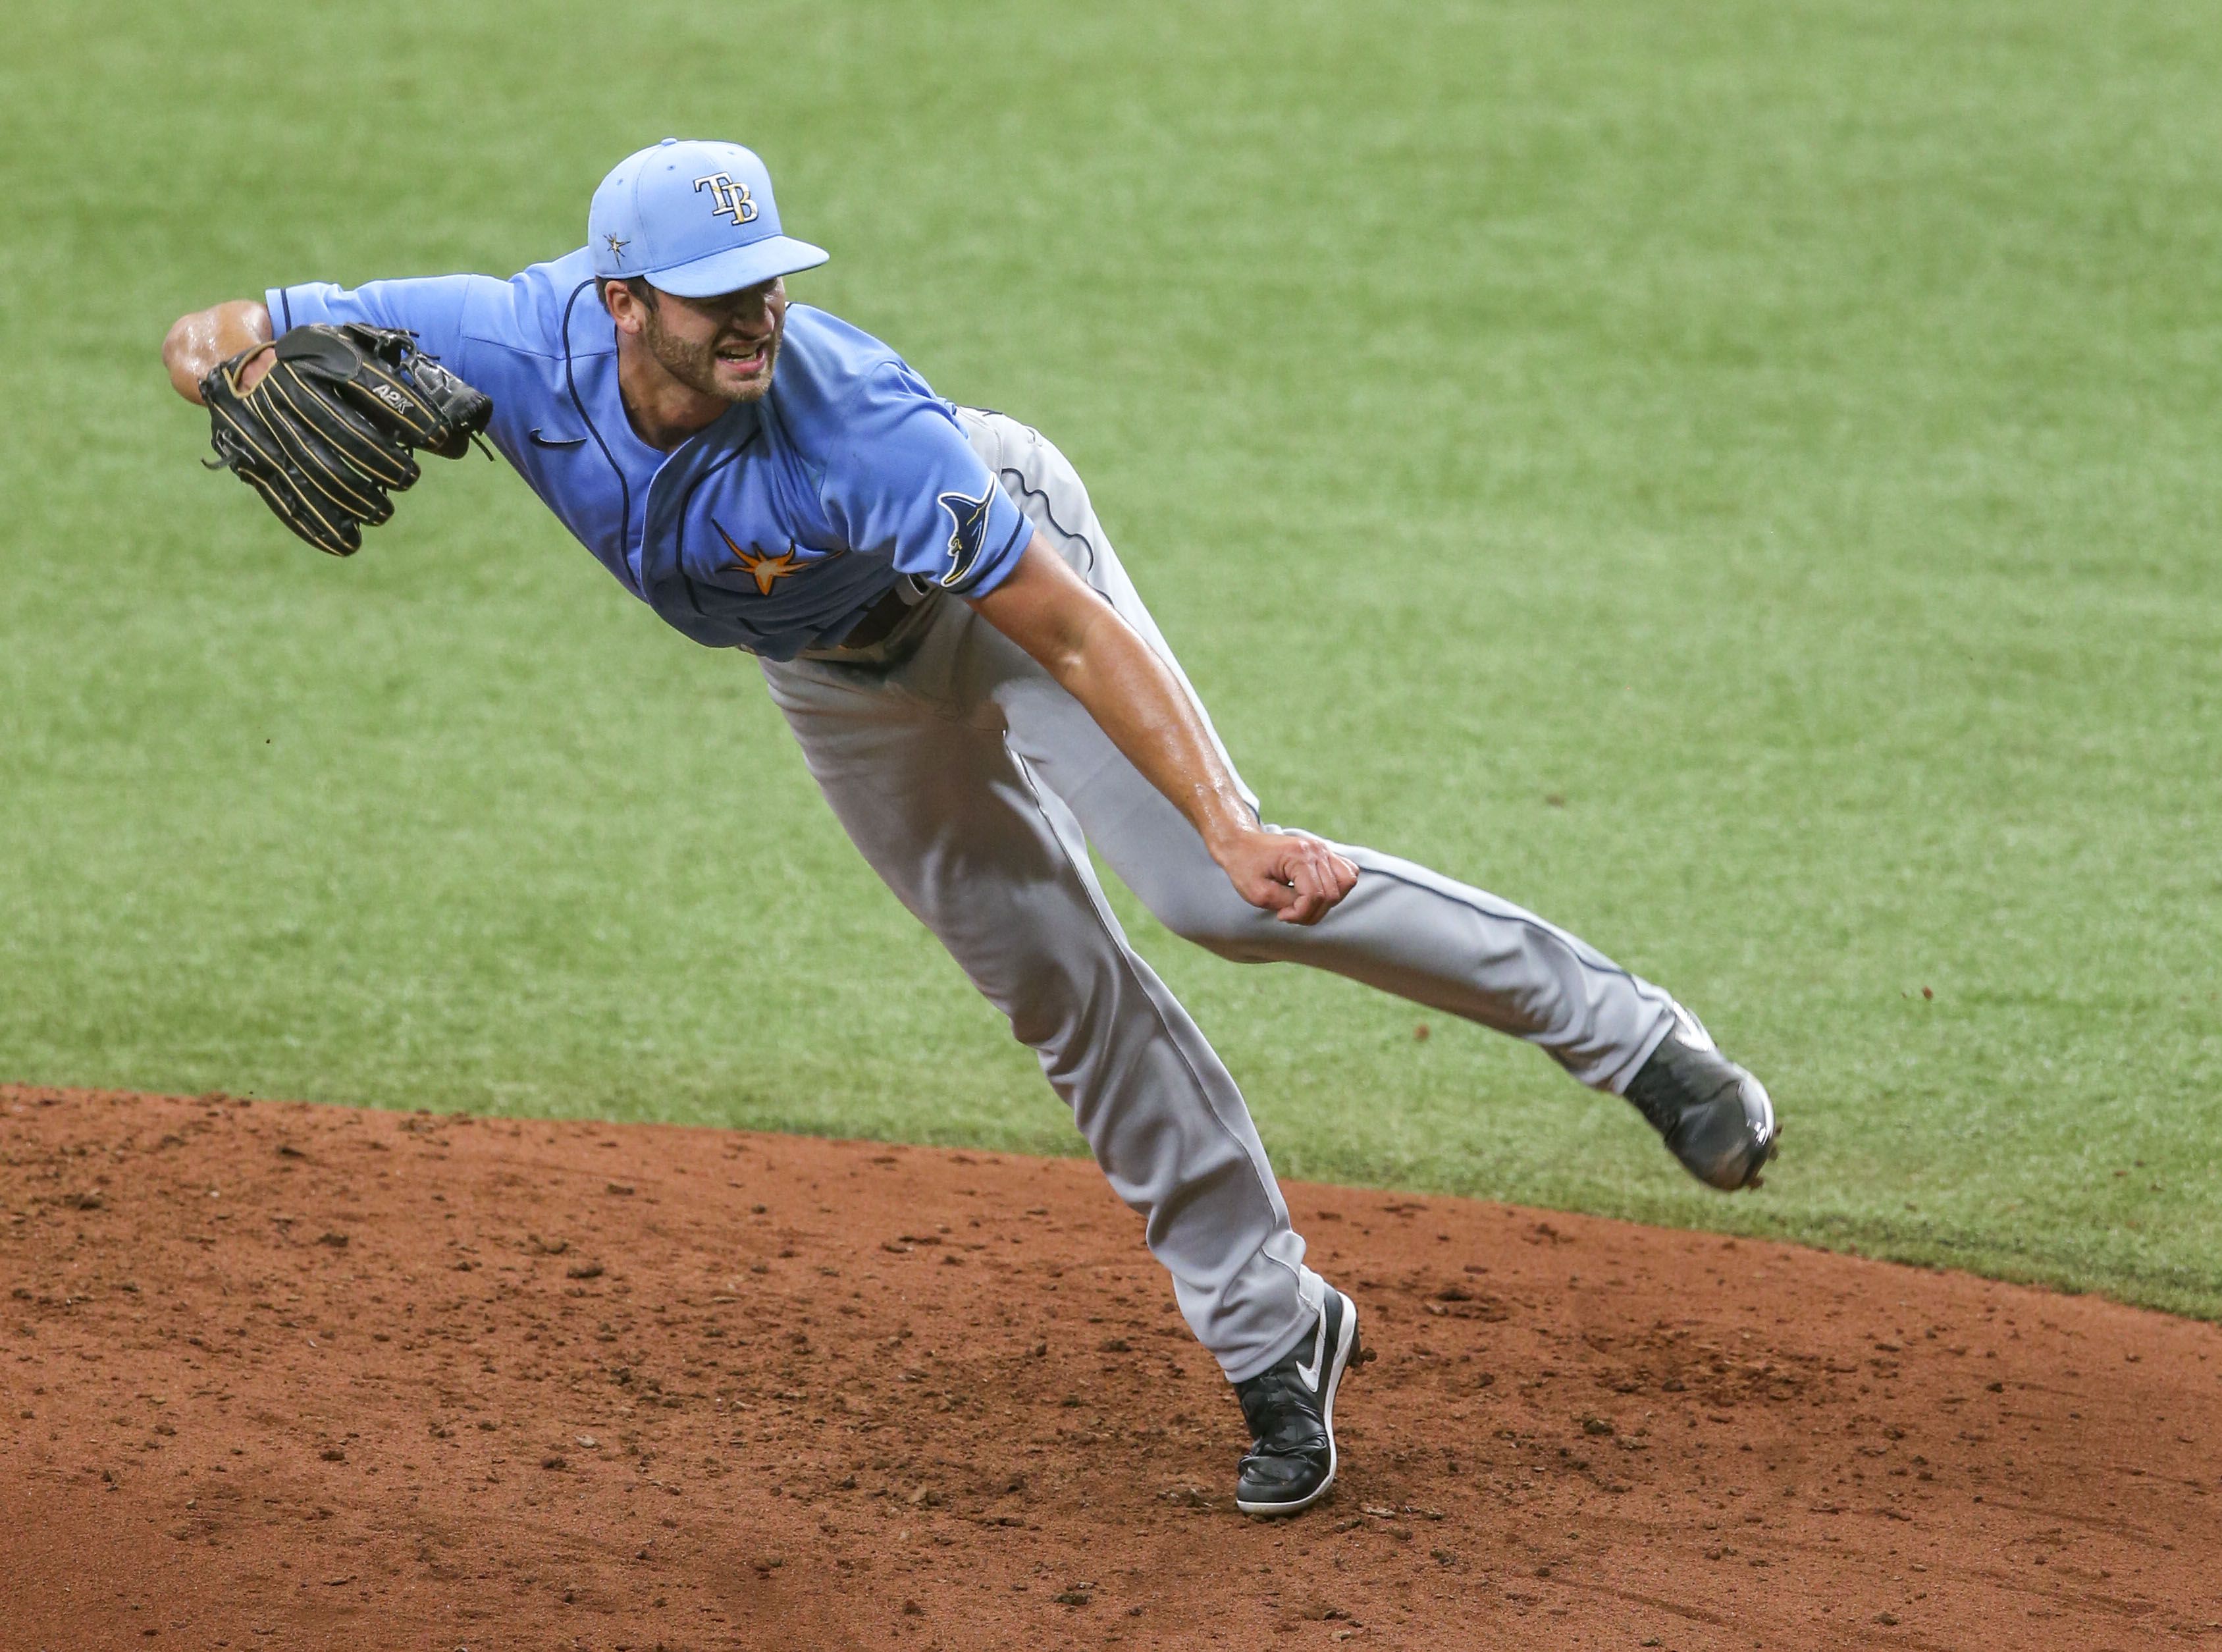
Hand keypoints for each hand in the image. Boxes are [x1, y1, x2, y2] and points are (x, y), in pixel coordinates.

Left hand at [1211, 826, 1359, 924]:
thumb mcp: (1258, 893)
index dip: (1300, 913)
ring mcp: (1323, 849)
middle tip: (1288, 911)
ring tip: (1302, 904)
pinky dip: (1336, 889)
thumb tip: (1307, 909)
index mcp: (1299, 856)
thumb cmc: (1245, 866)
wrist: (1242, 844)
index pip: (1315, 895)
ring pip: (1345, 883)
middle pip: (1332, 894)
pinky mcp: (1325, 853)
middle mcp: (1317, 850)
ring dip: (1326, 902)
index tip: (1280, 915)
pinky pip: (1346, 873)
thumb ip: (1287, 903)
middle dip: (1311, 912)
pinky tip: (1314, 893)